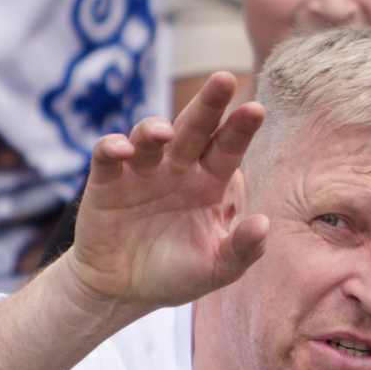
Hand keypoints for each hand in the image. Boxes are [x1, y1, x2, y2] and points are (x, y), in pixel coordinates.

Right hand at [62, 73, 269, 316]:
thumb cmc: (175, 274)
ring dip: (154, 128)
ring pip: (150, 135)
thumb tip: (264, 224)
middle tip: (224, 79)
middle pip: (195, 128)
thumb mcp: (216, 270)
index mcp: (209, 183)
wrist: (123, 291)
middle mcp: (178, 168)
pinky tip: (122, 149)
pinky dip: (113, 148)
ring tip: (163, 131)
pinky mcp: (106, 181)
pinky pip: (108, 156)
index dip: (241, 129)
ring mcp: (141, 171)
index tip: (256, 109)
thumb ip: (243, 250)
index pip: (228, 148)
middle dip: (209, 103)